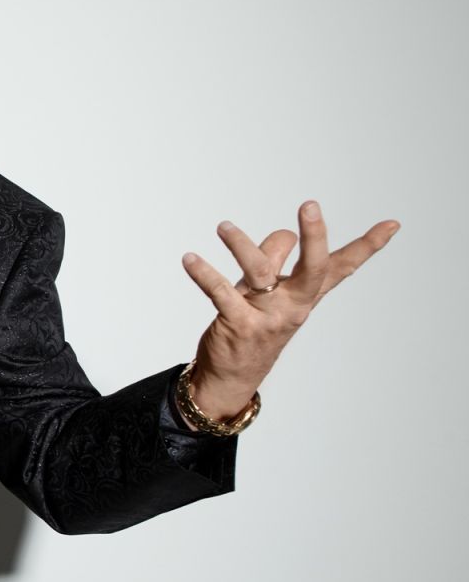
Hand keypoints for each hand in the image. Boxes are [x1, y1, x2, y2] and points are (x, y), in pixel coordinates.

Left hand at [181, 201, 398, 420]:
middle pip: (313, 267)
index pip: (343, 267)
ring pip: (260, 271)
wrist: (232, 376)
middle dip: (314, 236)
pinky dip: (204, 274)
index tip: (392, 224)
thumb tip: (284, 235)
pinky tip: (190, 259)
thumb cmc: (253, 324)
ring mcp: (267, 316)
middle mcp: (293, 304)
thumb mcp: (269, 292)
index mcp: (305, 294)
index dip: (368, 247)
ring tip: (223, 227)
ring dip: (241, 245)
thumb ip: (276, 259)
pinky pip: (221, 293)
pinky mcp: (238, 325)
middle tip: (310, 205)